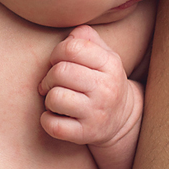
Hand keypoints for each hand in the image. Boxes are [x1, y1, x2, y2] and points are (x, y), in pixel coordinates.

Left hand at [38, 25, 141, 148]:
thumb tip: (69, 34)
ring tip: (57, 100)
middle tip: (53, 83)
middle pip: (60, 72)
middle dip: (49, 77)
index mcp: (110, 64)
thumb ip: (87, 37)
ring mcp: (96, 113)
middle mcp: (106, 88)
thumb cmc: (103, 80)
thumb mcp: (105, 55)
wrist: (122, 118)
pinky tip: (55, 116)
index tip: (58, 62)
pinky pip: (53, 125)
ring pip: (55, 98)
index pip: (72, 47)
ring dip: (48, 98)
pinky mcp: (85, 134)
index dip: (57, 52)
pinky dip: (47, 120)